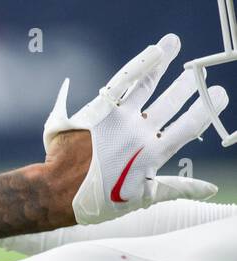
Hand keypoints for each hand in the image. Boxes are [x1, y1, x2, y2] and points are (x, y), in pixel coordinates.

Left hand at [44, 33, 227, 224]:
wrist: (55, 192)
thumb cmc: (96, 200)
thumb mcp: (140, 199)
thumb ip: (176, 188)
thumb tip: (211, 189)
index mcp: (152, 155)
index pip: (188, 127)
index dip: (205, 109)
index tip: (219, 94)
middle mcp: (138, 134)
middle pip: (169, 102)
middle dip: (186, 86)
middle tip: (197, 74)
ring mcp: (118, 120)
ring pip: (146, 84)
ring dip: (161, 63)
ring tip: (172, 45)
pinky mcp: (97, 111)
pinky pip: (121, 82)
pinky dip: (139, 64)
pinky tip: (151, 51)